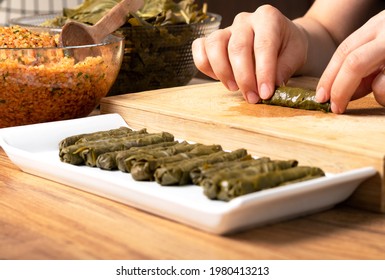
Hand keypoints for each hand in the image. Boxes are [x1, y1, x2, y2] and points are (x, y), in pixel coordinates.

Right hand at [192, 5, 307, 103]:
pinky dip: (205, 65)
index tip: (265, 93)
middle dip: (244, 78)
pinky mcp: (212, 39)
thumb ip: (284, 69)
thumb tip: (270, 86)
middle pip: (237, 48)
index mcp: (268, 18)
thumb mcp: (296, 56)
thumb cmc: (287, 48)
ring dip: (223, 72)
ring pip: (214, 46)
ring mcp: (226, 28)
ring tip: (234, 89)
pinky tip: (218, 78)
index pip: (263, 45)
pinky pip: (199, 48)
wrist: (280, 40)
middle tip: (252, 98)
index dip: (264, 72)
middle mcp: (244, 20)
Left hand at [316, 10, 384, 112]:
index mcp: (379, 25)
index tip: (321, 96)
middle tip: (335, 108)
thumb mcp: (382, 48)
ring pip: (380, 84)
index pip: (344, 51)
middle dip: (340, 89)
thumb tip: (343, 93)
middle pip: (354, 63)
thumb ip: (364, 66)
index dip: (329, 76)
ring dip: (378, 96)